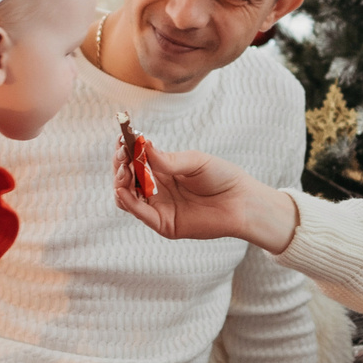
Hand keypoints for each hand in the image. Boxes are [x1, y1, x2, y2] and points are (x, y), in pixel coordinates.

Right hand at [113, 138, 297, 250]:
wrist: (242, 201)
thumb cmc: (222, 177)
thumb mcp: (194, 161)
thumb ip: (168, 159)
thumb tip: (143, 145)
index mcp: (163, 171)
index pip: (135, 161)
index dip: (125, 151)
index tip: (121, 139)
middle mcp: (157, 190)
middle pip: (126, 179)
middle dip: (120, 165)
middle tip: (123, 154)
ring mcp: (159, 207)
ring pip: (127, 197)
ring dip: (120, 182)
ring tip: (124, 169)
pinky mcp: (164, 224)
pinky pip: (141, 213)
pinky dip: (128, 202)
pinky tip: (124, 189)